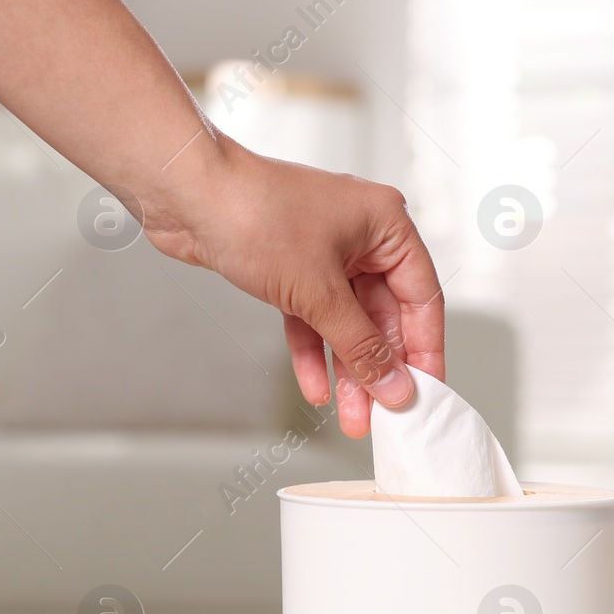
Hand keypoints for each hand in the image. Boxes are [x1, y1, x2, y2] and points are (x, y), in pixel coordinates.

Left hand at [142, 133, 443, 437]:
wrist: (188, 197)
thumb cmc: (255, 215)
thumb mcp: (318, 292)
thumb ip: (360, 344)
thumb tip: (393, 384)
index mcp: (386, 224)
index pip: (422, 298)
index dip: (425, 351)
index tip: (426, 393)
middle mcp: (361, 235)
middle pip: (383, 316)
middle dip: (378, 369)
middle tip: (382, 416)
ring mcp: (324, 251)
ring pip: (345, 322)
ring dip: (347, 369)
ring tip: (351, 416)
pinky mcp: (291, 267)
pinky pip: (312, 317)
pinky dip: (312, 351)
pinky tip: (315, 386)